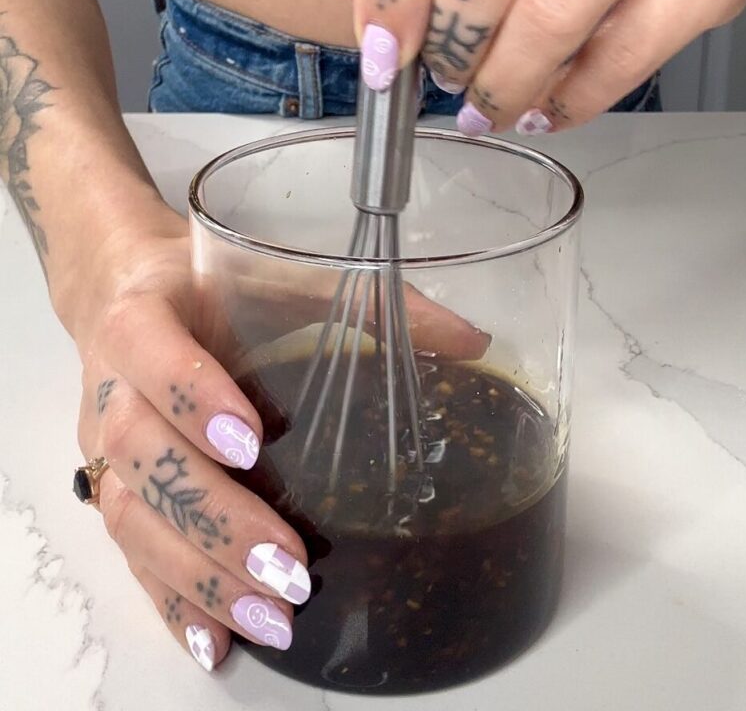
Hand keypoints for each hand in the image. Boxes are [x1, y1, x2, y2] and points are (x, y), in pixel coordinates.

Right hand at [73, 208, 488, 671]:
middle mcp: (110, 385)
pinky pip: (127, 552)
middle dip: (214, 516)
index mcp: (142, 316)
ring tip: (268, 614)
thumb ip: (370, 302)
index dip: (192, 396)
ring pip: (129, 515)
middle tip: (287, 563)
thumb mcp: (282, 278)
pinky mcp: (111, 486)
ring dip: (196, 573)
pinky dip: (169, 599)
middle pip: (140, 453)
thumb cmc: (212, 285)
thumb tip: (472, 343)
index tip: (253, 440)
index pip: (151, 353)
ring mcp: (101, 443)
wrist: (127, 293)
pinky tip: (214, 639)